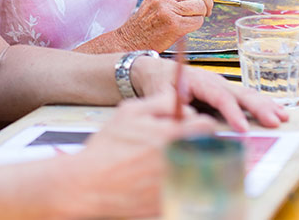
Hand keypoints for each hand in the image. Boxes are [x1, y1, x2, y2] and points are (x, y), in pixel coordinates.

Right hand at [64, 94, 216, 217]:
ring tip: (167, 162)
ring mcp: (179, 184)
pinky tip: (160, 178)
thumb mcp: (129, 112)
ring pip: (201, 169)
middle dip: (195, 142)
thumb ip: (158, 101)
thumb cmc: (107, 148)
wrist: (91, 184)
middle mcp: (180, 160)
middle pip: (207, 147)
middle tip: (178, 143)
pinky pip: (188, 189)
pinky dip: (179, 182)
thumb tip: (177, 96)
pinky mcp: (174, 202)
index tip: (190, 126)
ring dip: (189, 162)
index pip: (208, 126)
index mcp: (172, 135)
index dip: (199, 122)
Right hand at [119, 0, 215, 50]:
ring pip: (200, 6)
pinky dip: (197, 25)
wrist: (132, 40)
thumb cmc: (147, 21)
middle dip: (209, 1)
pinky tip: (186, 27)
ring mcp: (168, 9)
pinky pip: (197, 21)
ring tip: (193, 19)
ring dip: (202, 14)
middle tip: (207, 10)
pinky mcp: (174, 25)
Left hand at [131, 57, 287, 130]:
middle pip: (240, 93)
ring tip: (284, 117)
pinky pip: (247, 98)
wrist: (155, 71)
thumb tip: (191, 120)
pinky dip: (263, 104)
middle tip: (275, 122)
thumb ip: (172, 106)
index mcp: (198, 81)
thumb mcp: (158, 95)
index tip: (242, 129)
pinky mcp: (226, 92)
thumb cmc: (158, 83)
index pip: (219, 97)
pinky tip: (280, 112)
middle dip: (258, 107)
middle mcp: (214, 81)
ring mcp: (222, 85)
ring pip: (248, 93)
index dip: (232, 112)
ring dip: (266, 105)